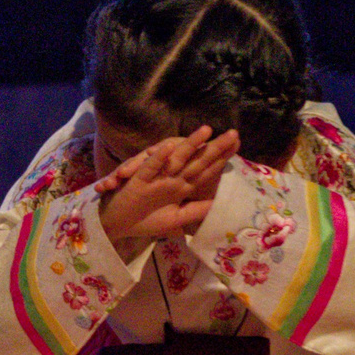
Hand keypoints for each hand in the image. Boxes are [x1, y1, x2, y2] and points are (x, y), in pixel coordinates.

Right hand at [97, 126, 239, 258]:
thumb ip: (196, 210)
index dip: (222, 159)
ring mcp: (156, 176)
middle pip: (196, 160)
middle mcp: (172, 177)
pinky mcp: (138, 179)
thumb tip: (219, 202)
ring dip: (189, 144)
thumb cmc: (145, 219)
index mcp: (182, 186)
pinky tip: (170, 147)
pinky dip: (158, 158)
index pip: (206, 170)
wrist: (116, 223)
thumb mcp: (176, 219)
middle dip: (214, 148)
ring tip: (206, 130)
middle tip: (233, 134)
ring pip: (175, 157)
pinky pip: (149, 166)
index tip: (238, 145)